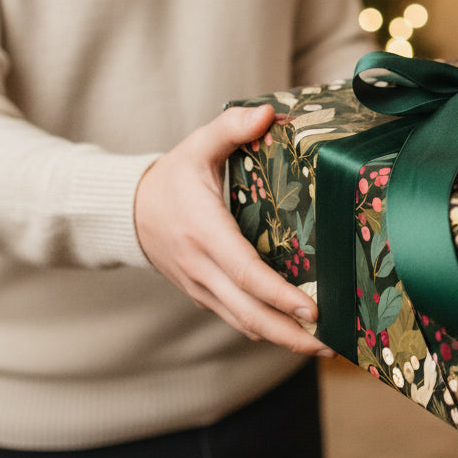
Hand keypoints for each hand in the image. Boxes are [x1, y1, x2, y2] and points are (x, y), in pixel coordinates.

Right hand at [134, 105, 333, 357]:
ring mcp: (201, 286)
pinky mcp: (203, 294)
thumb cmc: (171, 177)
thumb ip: (232, 127)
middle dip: (290, 333)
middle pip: (249, 312)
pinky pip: (236, 318)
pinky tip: (296, 333)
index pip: (245, 271)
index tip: (311, 308)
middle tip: (330, 342)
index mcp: (204, 231)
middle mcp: (202, 266)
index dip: (278, 294)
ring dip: (282, 339)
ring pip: (243, 323)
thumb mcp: (198, 145)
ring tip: (324, 344)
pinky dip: (265, 330)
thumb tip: (270, 113)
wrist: (127, 209)